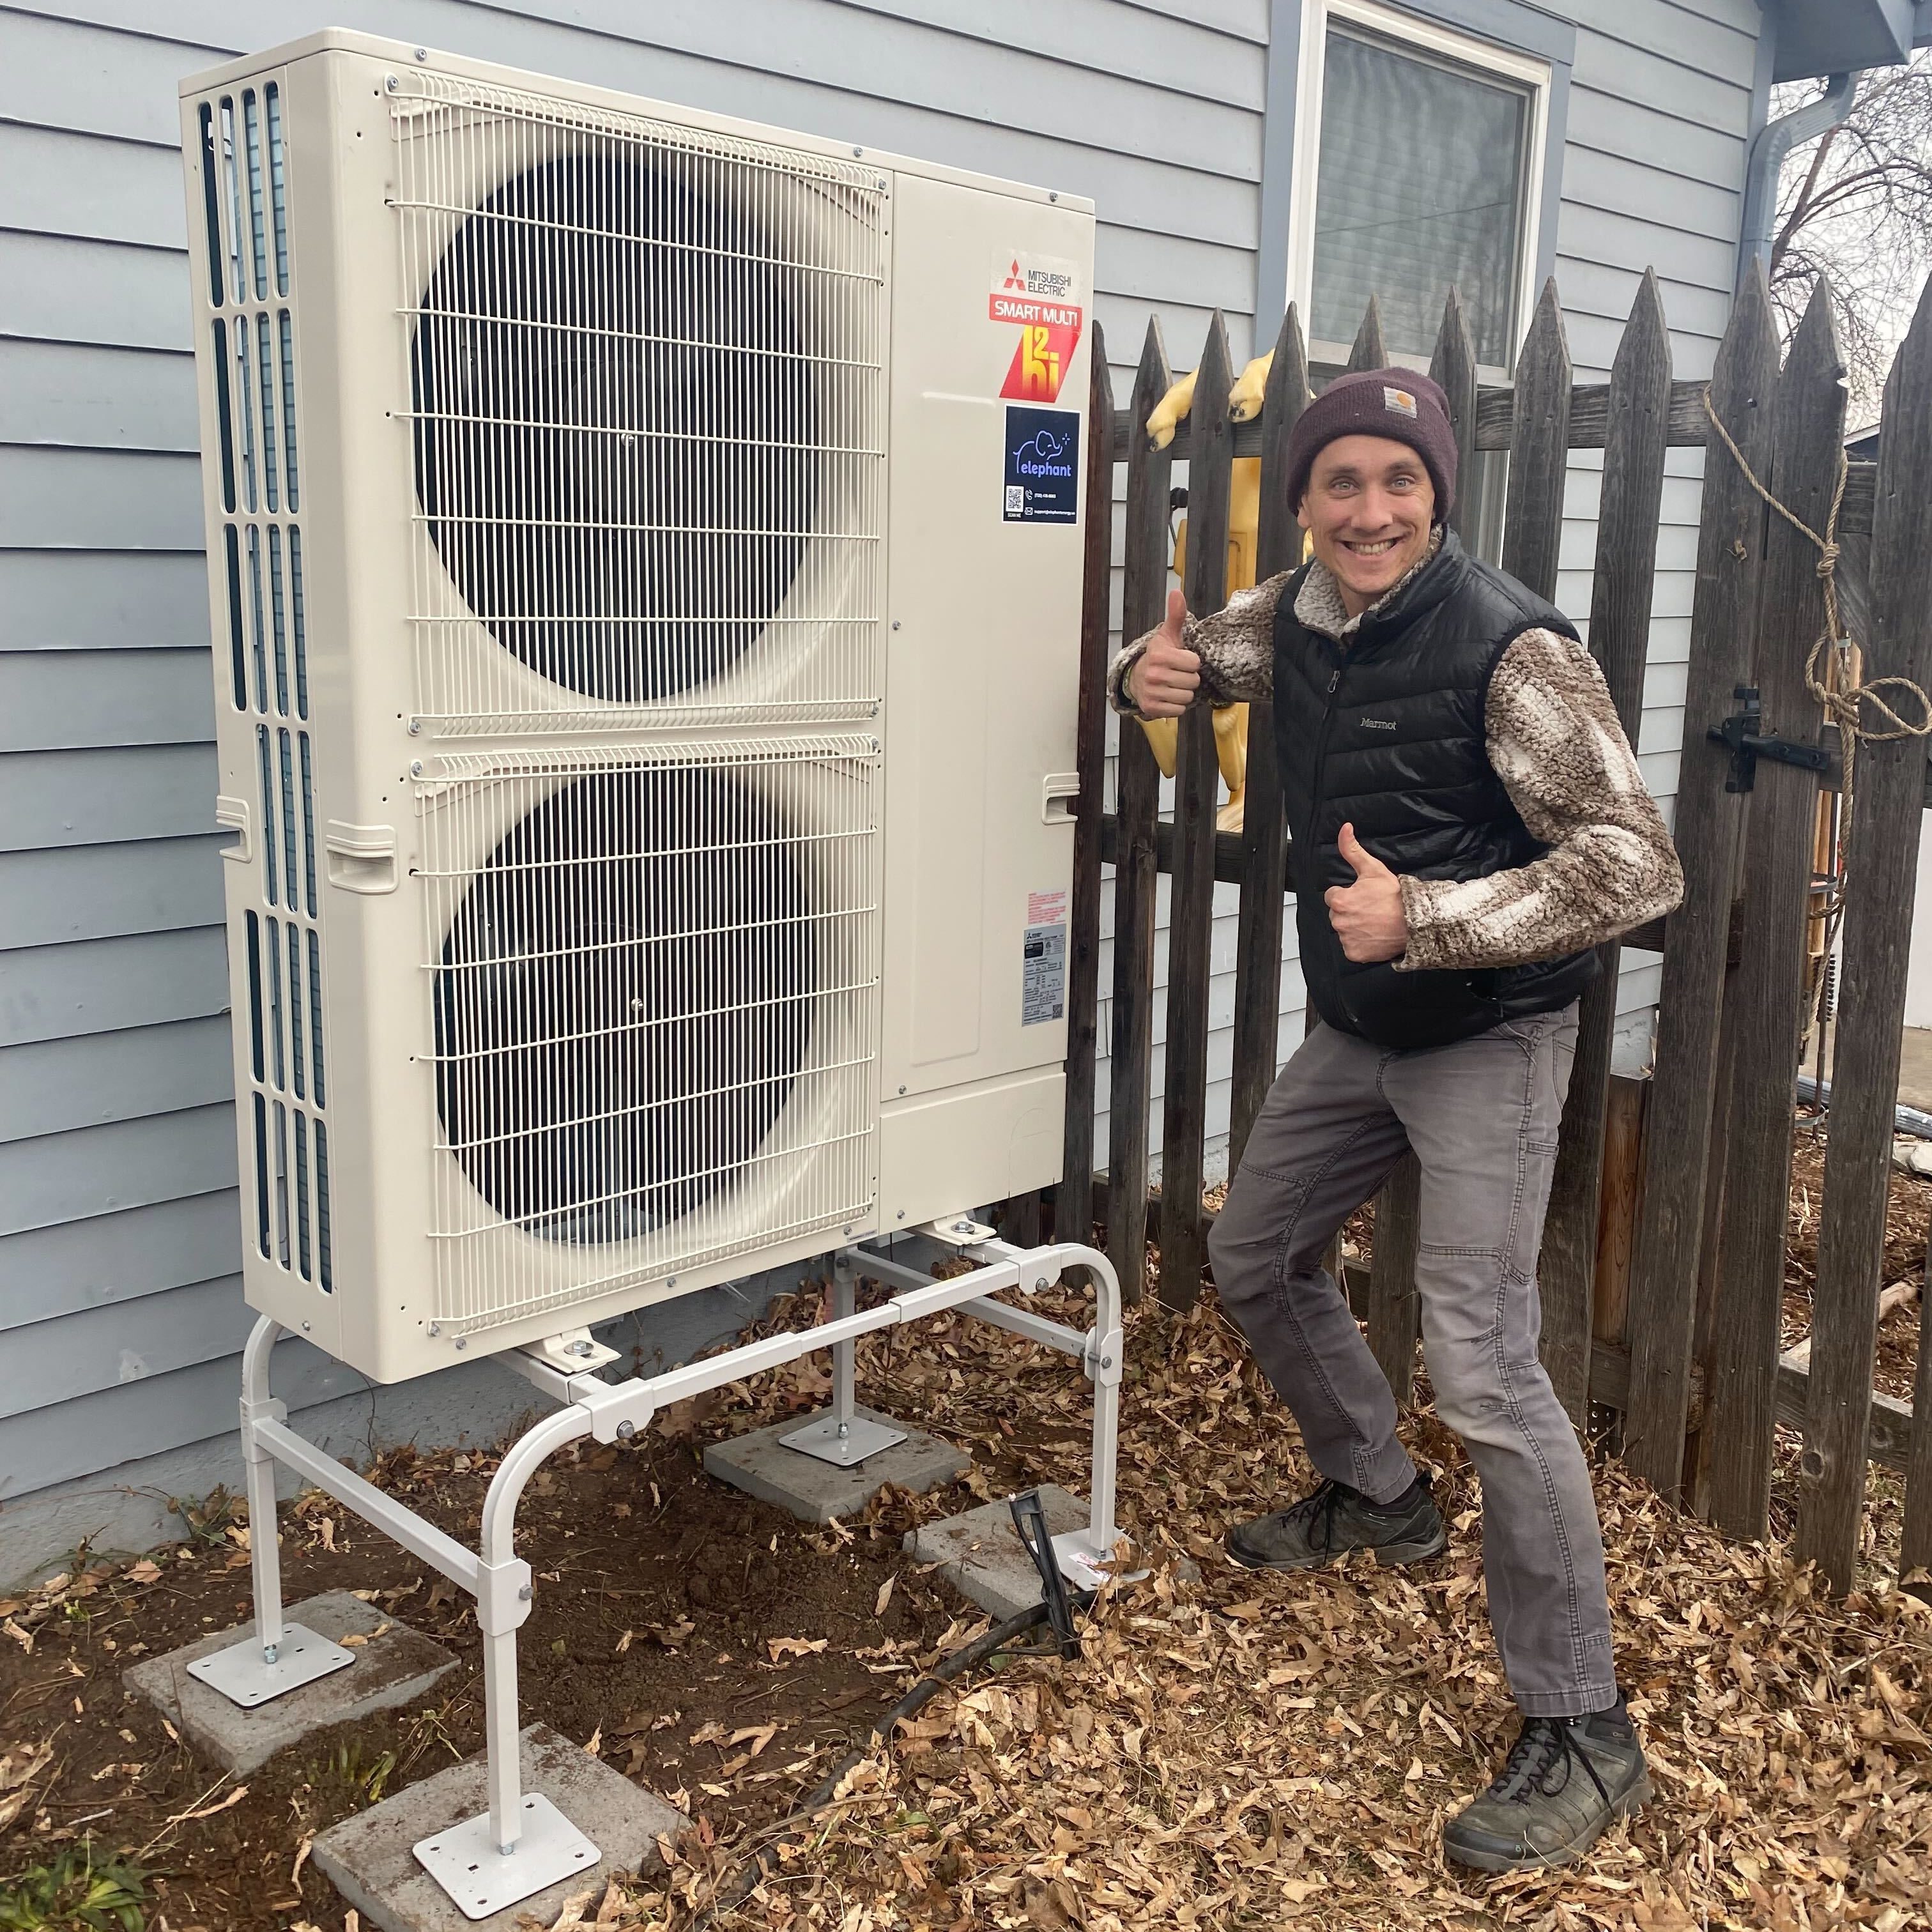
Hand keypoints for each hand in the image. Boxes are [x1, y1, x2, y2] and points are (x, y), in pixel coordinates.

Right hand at [1128, 589, 1200, 717]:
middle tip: (1176, 674)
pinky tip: (1167, 696)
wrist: (1136, 679)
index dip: (1190, 662)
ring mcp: (1152, 692)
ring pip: (1187, 697)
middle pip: (1193, 682)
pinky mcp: (1151, 708)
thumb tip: (1177, 592)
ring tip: (1172, 685)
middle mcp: (1154, 674)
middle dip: (1188, 678)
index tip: (1180, 660)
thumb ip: (1175, 615)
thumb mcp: (1167, 635)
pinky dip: (1176, 705)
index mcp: (1159, 655)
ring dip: (1183, 692)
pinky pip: (1179, 710)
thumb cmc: (1157, 657)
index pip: (1194, 663)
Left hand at [1324, 823, 1407, 962]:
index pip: (1332, 896)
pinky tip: (1374, 935)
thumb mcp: (1373, 869)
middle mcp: (1339, 921)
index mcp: (1340, 900)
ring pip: (1344, 930)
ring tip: (1374, 922)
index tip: (1362, 896)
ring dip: (1354, 927)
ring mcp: (1346, 939)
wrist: (1415, 922)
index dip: (1347, 894)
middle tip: (1370, 909)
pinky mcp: (1354, 954)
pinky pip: (1351, 948)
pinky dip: (1360, 943)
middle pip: (1337, 914)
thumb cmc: (1394, 896)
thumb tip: (1344, 829)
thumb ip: (1352, 850)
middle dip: (1350, 911)